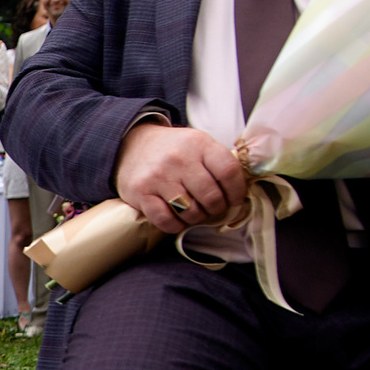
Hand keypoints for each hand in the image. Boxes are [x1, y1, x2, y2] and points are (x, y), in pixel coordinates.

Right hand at [114, 119, 246, 234]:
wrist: (131, 144)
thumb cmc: (173, 150)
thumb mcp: (198, 144)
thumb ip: (217, 163)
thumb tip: (238, 194)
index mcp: (199, 144)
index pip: (229, 171)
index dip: (237, 191)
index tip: (234, 199)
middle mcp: (179, 158)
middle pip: (211, 196)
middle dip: (216, 208)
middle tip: (212, 208)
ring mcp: (159, 176)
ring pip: (190, 212)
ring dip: (196, 218)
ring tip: (193, 211)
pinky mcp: (141, 192)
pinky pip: (166, 220)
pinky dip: (175, 225)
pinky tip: (176, 218)